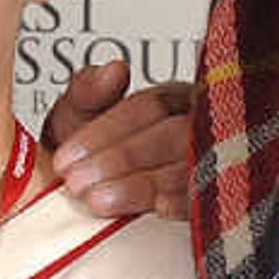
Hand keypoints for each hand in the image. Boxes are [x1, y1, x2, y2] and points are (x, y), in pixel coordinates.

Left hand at [42, 58, 193, 221]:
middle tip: (78, 181)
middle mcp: (194, 129)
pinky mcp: (210, 200)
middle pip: (172, 134)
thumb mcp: (80, 119)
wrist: (91, 198)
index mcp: (168, 102)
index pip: (148, 106)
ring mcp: (209, 163)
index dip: (107, 130)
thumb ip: (88, 91)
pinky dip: (182, 203)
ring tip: (97, 200)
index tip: (68, 157)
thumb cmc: (91, 158)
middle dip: (122, 158)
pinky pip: (204, 199)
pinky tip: (157, 208)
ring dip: (141, 186)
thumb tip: (114, 70)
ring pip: (188, 168)